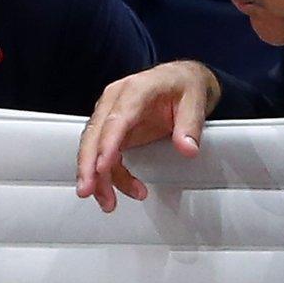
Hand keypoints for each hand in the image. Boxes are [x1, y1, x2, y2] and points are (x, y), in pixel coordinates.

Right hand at [75, 61, 220, 211]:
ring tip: (109, 202)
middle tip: (89, 189)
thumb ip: (190, 126)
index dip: (106, 144)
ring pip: (94, 149)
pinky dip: (110, 176)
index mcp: (135, 90)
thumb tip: (187, 148)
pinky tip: (124, 190)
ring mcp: (111, 116)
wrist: (182, 80)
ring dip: (98, 177)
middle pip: (94, 134)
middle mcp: (115, 101)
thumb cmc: (183, 85)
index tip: (102, 166)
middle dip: (88, 165)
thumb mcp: (195, 101)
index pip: (115, 119)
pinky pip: (104, 156)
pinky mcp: (113, 131)